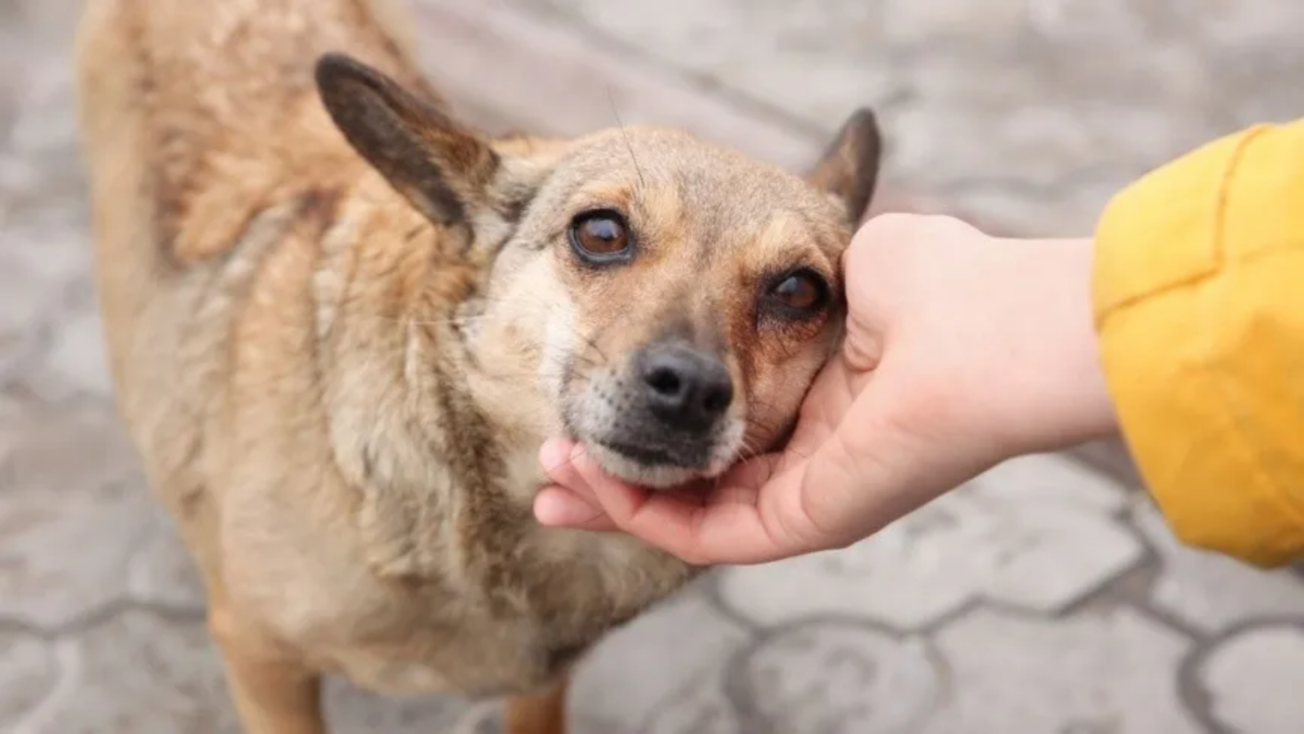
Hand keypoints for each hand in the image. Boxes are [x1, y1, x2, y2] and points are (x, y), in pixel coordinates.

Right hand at [533, 214, 1116, 564]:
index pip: (716, 423)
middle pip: (691, 481)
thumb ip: (786, 271)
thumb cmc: (941, 283)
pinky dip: (643, 514)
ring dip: (614, 498)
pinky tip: (590, 481)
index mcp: (821, 396)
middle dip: (615, 474)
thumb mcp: (840, 257)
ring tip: (549, 475)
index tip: (593, 397)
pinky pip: (710, 537)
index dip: (654, 417)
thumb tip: (764, 248)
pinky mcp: (809, 522)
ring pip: (689, 516)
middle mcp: (812, 453)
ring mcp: (810, 495)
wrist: (992, 329)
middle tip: (550, 460)